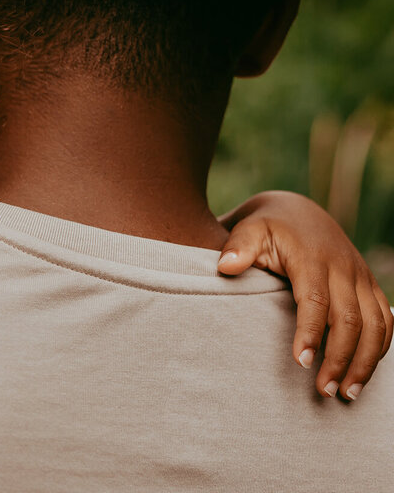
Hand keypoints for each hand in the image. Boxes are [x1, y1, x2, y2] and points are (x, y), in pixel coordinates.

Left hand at [218, 191, 392, 399]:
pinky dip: (380, 347)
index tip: (302, 363)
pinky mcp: (369, 285)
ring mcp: (361, 277)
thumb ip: (237, 247)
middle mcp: (343, 268)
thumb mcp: (248, 230)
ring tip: (346, 393)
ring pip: (376, 324)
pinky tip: (363, 371)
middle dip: (340, 358)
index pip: (316, 301)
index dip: (311, 333)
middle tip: (324, 391)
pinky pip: (386, 318)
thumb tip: (225, 267)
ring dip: (365, 361)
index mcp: (312, 258)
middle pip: (350, 320)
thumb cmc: (266, 227)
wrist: (296, 211)